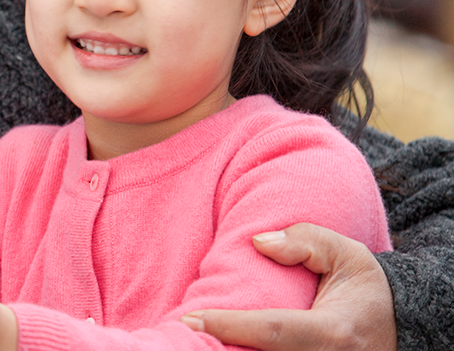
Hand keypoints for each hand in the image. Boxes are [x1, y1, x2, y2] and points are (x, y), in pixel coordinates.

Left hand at [182, 223, 394, 350]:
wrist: (401, 324)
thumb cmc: (365, 286)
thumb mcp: (346, 253)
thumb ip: (305, 241)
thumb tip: (258, 242)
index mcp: (333, 330)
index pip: (272, 330)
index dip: (229, 326)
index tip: (190, 319)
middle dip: (222, 349)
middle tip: (180, 335)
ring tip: (194, 342)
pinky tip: (221, 346)